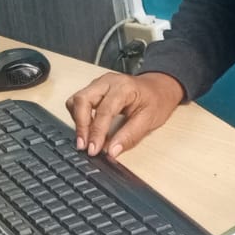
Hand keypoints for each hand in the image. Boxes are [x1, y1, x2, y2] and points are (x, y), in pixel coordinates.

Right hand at [65, 71, 184, 158]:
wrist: (159, 88)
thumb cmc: (156, 101)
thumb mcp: (149, 120)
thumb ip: (129, 136)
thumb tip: (111, 152)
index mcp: (124, 87)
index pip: (104, 110)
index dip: (97, 132)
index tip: (93, 149)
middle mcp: (107, 82)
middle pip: (82, 100)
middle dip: (81, 125)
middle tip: (84, 146)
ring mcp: (98, 84)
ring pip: (76, 100)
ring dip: (78, 121)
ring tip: (85, 139)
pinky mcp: (93, 89)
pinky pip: (78, 102)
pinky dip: (78, 116)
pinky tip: (87, 129)